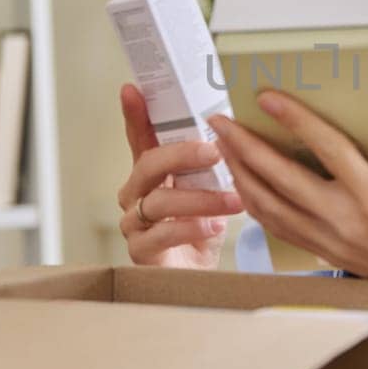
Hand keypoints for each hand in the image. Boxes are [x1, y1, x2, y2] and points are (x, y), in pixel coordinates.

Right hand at [117, 83, 244, 267]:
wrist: (198, 279)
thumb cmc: (202, 230)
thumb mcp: (210, 191)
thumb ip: (211, 166)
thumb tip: (234, 134)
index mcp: (151, 175)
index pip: (140, 138)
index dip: (135, 114)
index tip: (132, 89)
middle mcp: (135, 194)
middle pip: (148, 164)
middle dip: (182, 154)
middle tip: (214, 151)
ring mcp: (134, 222)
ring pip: (159, 200)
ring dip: (200, 198)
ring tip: (232, 200)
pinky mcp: (140, 251)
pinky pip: (162, 234)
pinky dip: (190, 228)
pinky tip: (214, 226)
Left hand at [207, 72, 367, 283]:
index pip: (327, 150)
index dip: (295, 121)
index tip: (267, 98)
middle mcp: (346, 220)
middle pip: (280, 180)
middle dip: (244, 147)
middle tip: (219, 120)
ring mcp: (331, 240)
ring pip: (270, 207)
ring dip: (241, 175)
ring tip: (222, 146)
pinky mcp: (326, 253)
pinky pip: (278, 227)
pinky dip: (254, 204)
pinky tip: (242, 183)